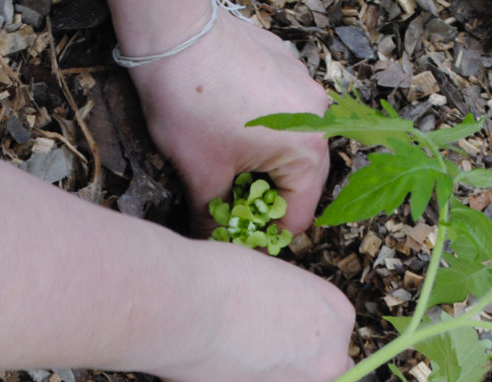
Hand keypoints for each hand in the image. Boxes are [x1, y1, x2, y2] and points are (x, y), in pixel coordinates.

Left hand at [118, 7, 329, 232]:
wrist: (173, 31)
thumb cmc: (190, 99)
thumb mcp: (200, 172)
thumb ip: (214, 216)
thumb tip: (213, 240)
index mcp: (307, 151)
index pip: (297, 216)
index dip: (267, 235)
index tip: (244, 239)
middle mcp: (318, 119)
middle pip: (301, 181)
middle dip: (267, 198)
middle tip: (234, 206)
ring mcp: (305, 88)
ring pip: (292, 145)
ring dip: (266, 162)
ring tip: (229, 162)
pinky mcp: (288, 67)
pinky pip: (283, 113)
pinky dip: (263, 128)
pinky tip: (230, 124)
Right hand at [146, 243, 354, 381]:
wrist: (184, 306)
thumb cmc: (223, 278)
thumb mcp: (277, 279)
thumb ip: (293, 308)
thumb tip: (282, 322)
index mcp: (337, 316)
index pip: (334, 340)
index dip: (306, 340)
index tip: (283, 337)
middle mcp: (329, 361)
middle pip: (328, 377)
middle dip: (303, 372)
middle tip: (267, 359)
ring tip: (235, 364)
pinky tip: (221, 376)